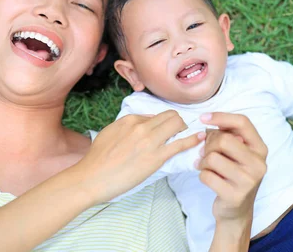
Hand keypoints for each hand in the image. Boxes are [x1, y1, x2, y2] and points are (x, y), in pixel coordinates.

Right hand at [76, 110, 202, 203]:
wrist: (92, 177)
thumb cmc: (98, 158)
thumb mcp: (111, 132)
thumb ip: (128, 125)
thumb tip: (145, 122)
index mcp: (130, 119)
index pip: (155, 115)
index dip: (163, 122)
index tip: (168, 128)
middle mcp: (142, 126)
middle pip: (170, 116)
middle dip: (178, 121)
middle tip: (181, 130)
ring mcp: (150, 141)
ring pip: (177, 125)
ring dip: (186, 128)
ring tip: (192, 134)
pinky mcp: (156, 158)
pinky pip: (180, 145)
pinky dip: (193, 140)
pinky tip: (200, 138)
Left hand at [196, 113, 266, 223]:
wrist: (236, 211)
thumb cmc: (234, 175)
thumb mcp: (238, 154)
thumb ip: (228, 136)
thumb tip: (207, 121)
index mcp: (260, 149)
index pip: (243, 122)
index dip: (220, 117)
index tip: (203, 118)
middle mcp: (259, 164)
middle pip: (224, 139)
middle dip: (208, 144)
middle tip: (204, 152)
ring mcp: (248, 181)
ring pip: (212, 158)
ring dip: (202, 161)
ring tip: (205, 166)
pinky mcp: (235, 195)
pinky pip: (206, 176)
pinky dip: (202, 175)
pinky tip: (207, 177)